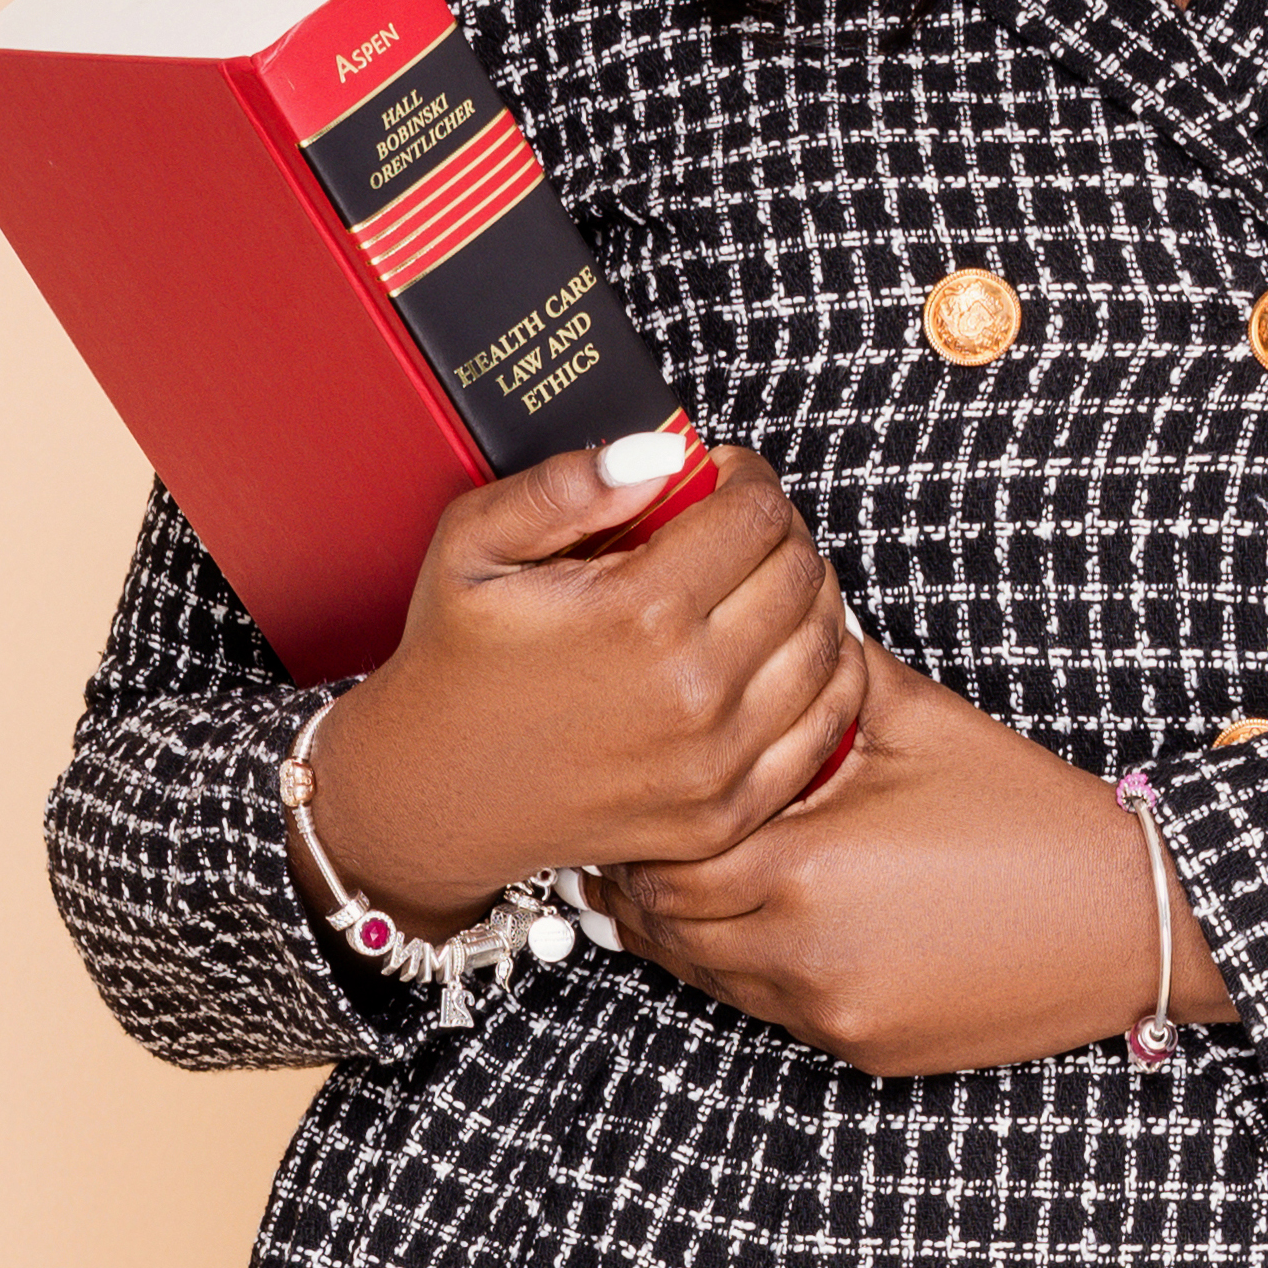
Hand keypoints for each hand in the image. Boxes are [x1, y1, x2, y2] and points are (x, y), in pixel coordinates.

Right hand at [300, 439, 868, 932]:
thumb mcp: (474, 545)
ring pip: (829, 644)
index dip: (746, 478)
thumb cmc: (458, 663)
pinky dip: (826, 677)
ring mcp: (716, 761)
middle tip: (738, 530)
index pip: (757, 514)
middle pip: (802, 573)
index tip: (720, 478)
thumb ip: (565, 486)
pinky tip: (783, 652)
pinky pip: (825, 725)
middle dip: (780, 532)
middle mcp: (693, 690)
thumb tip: (659, 455)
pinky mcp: (726, 812)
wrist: (438, 793)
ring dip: (808, 598)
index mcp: (639, 612)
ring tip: (759, 585)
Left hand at [598, 659, 1240, 1077]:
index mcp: (802, 869)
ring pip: (709, 978)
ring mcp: (833, 1014)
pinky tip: (779, 918)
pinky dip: (756, 968)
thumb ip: (819, 671)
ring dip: (697, 930)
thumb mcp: (917, 718)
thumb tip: (754, 627)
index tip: (650, 791)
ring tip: (702, 872)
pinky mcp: (862, 1049)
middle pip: (669, 929)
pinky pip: (770, 1011)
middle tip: (655, 832)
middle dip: (655, 881)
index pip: (662, 863)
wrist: (1130, 915)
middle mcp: (803, 956)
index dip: (646, 828)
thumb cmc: (1024, 810)